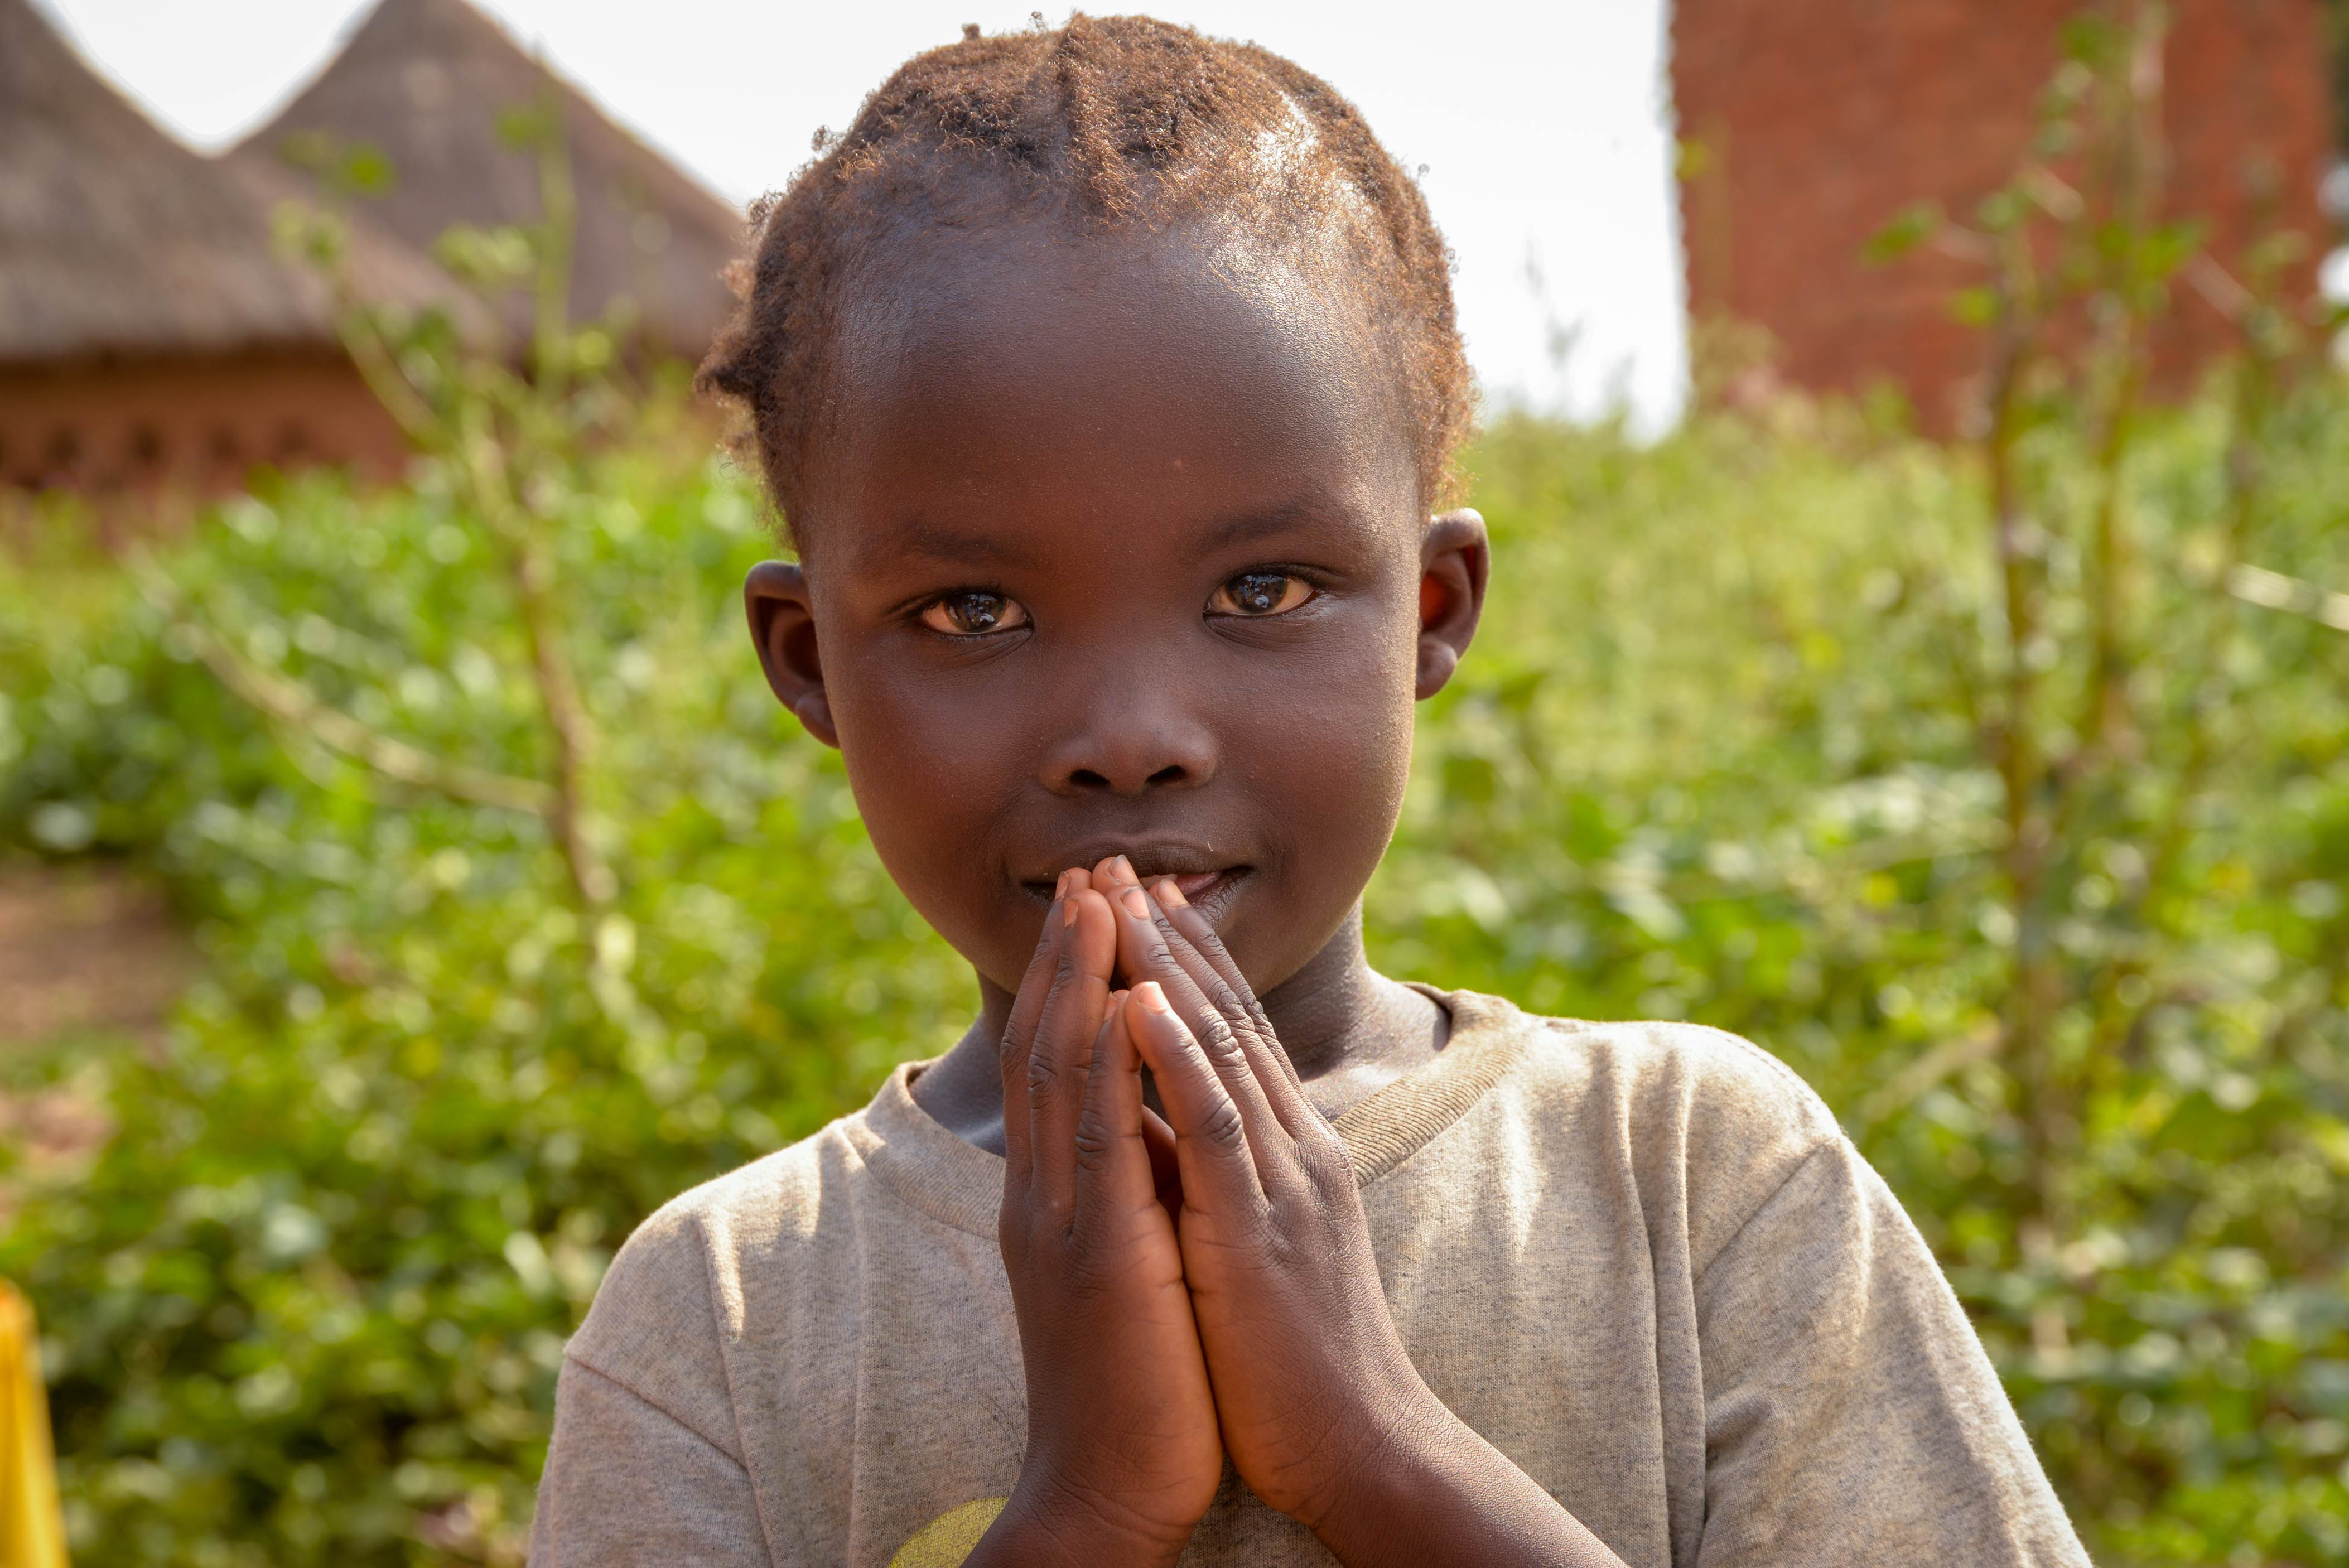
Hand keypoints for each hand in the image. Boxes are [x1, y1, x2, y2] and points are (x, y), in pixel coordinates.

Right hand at [973, 871, 1222, 1567]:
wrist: (1108, 1494)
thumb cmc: (1136, 1385)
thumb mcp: (1130, 1267)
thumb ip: (1131, 1194)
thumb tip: (1159, 1126)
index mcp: (1056, 1199)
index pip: (1057, 1064)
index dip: (1072, 978)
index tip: (1097, 902)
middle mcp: (1046, 1196)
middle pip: (1049, 1046)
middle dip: (1073, 952)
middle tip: (1093, 864)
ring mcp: (1064, 1221)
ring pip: (1067, 1073)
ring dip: (1085, 979)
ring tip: (1103, 897)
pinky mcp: (1101, 1255)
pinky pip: (1103, 1137)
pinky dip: (1112, 1062)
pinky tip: (1129, 1003)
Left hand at [1094, 858, 1629, 1567]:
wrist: (1364, 1449)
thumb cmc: (1302, 1362)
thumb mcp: (1262, 1247)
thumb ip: (1224, 1183)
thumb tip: (1165, 1129)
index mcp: (1291, 1154)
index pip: (1237, 1033)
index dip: (1192, 959)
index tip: (1146, 897)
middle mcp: (1293, 1149)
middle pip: (1227, 1017)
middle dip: (1172, 934)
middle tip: (1122, 861)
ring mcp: (1280, 1182)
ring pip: (1218, 1049)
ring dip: (1165, 965)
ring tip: (1121, 895)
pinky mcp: (1259, 1228)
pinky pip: (1211, 1124)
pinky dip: (1175, 1054)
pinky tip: (1141, 997)